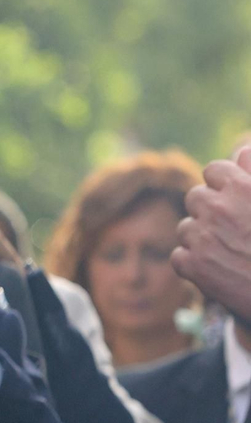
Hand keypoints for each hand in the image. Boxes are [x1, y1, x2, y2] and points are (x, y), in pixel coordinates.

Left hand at [174, 147, 250, 321]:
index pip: (214, 170)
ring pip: (186, 228)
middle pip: (195, 197)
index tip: (233, 199)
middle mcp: (218, 208)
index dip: (223, 185)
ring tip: (229, 254)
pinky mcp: (193, 265)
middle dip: (209, 211)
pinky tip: (218, 272)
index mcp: (242, 188)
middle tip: (232, 230)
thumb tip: (241, 150)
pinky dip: (194, 265)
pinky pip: (179, 257)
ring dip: (201, 239)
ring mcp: (202, 237)